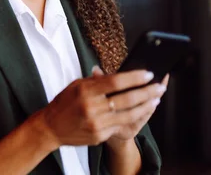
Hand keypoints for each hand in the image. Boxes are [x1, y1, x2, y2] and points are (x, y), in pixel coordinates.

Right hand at [39, 68, 157, 147]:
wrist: (51, 127)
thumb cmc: (64, 103)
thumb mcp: (76, 86)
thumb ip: (96, 80)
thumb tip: (118, 74)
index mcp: (85, 91)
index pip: (116, 81)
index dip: (135, 78)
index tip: (148, 74)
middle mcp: (91, 107)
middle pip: (127, 98)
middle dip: (147, 92)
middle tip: (159, 87)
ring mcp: (97, 123)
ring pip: (129, 114)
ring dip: (146, 106)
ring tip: (156, 99)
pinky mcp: (99, 135)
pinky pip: (120, 125)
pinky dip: (133, 118)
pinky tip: (141, 112)